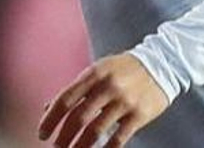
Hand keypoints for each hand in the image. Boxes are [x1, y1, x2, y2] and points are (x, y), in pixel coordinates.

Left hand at [39, 53, 169, 146]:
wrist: (161, 64)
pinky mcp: (140, 115)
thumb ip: (75, 90)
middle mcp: (107, 87)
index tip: (42, 133)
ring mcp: (124, 102)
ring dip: (81, 145)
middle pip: (78, 117)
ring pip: (96, 130)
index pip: (65, 99)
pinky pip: (119, 137)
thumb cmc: (122, 69)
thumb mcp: (97, 71)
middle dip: (64, 135)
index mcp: (92, 75)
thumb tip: (48, 108)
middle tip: (56, 146)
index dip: (51, 118)